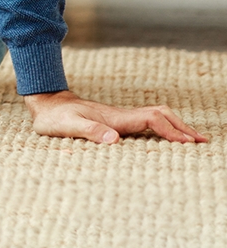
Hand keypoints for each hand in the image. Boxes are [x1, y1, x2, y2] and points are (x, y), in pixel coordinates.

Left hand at [24, 89, 205, 143]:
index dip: (170, 130)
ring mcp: (119, 118)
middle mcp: (121, 116)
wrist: (46, 104)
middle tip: (202, 141)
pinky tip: (166, 138)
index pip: (151, 120)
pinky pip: (145, 123)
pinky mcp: (115, 122)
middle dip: (181, 127)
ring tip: (192, 140)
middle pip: (159, 115)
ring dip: (174, 127)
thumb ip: (89, 131)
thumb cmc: (55, 117)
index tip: (187, 143)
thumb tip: (114, 140)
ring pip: (154, 117)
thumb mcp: (68, 126)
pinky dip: (162, 129)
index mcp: (115, 118)